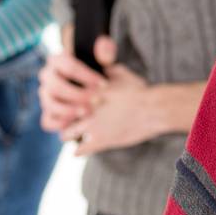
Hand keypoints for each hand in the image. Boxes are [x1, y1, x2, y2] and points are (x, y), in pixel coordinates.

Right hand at [39, 33, 109, 132]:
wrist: (94, 86)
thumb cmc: (96, 69)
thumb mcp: (104, 58)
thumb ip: (105, 51)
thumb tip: (103, 46)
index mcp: (57, 60)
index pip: (68, 65)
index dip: (86, 76)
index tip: (105, 84)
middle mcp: (47, 77)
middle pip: (56, 86)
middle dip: (78, 94)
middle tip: (98, 99)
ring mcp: (45, 96)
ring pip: (49, 104)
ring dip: (69, 110)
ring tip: (88, 112)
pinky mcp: (48, 113)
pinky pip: (47, 121)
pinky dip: (60, 124)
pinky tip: (76, 122)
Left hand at [59, 37, 166, 155]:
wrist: (154, 109)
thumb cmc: (141, 92)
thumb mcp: (123, 75)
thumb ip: (108, 69)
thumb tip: (103, 63)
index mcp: (89, 93)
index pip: (65, 98)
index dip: (66, 101)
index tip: (71, 104)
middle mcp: (86, 109)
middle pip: (61, 116)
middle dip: (63, 118)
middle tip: (70, 120)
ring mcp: (92, 126)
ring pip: (66, 134)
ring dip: (69, 134)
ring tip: (75, 135)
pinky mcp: (101, 141)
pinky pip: (79, 150)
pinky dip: (78, 150)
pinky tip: (79, 150)